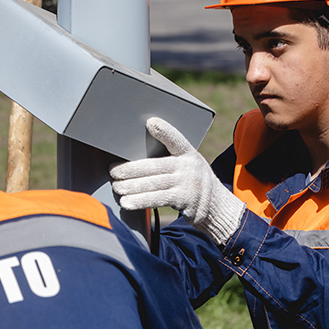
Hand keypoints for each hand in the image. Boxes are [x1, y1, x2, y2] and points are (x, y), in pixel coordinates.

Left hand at [110, 117, 245, 244]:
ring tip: (116, 187)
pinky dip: (140, 201)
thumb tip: (137, 157)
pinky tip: (127, 202)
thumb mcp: (188, 164)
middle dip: (130, 169)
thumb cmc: (192, 180)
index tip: (151, 123)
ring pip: (153, 184)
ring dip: (131, 186)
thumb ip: (170, 158)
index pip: (176, 139)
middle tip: (113, 171)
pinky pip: (157, 200)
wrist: (215, 205)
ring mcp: (187, 185)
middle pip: (155, 166)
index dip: (165, 131)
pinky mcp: (185, 201)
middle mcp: (189, 167)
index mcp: (188, 153)